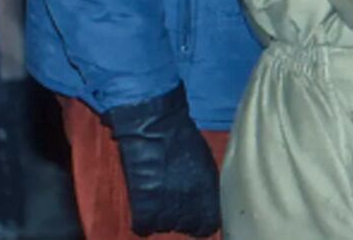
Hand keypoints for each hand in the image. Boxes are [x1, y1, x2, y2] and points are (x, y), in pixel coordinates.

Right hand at [102, 85, 221, 236]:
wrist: (155, 125)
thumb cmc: (180, 136)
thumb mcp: (204, 162)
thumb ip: (206, 187)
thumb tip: (205, 202)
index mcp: (209, 191)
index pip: (208, 224)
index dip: (201, 223)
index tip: (195, 219)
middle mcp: (191, 202)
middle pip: (186, 227)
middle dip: (181, 219)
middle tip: (173, 206)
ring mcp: (167, 205)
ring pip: (165, 227)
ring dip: (161, 219)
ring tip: (158, 202)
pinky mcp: (144, 205)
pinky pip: (143, 226)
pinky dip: (142, 222)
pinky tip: (144, 211)